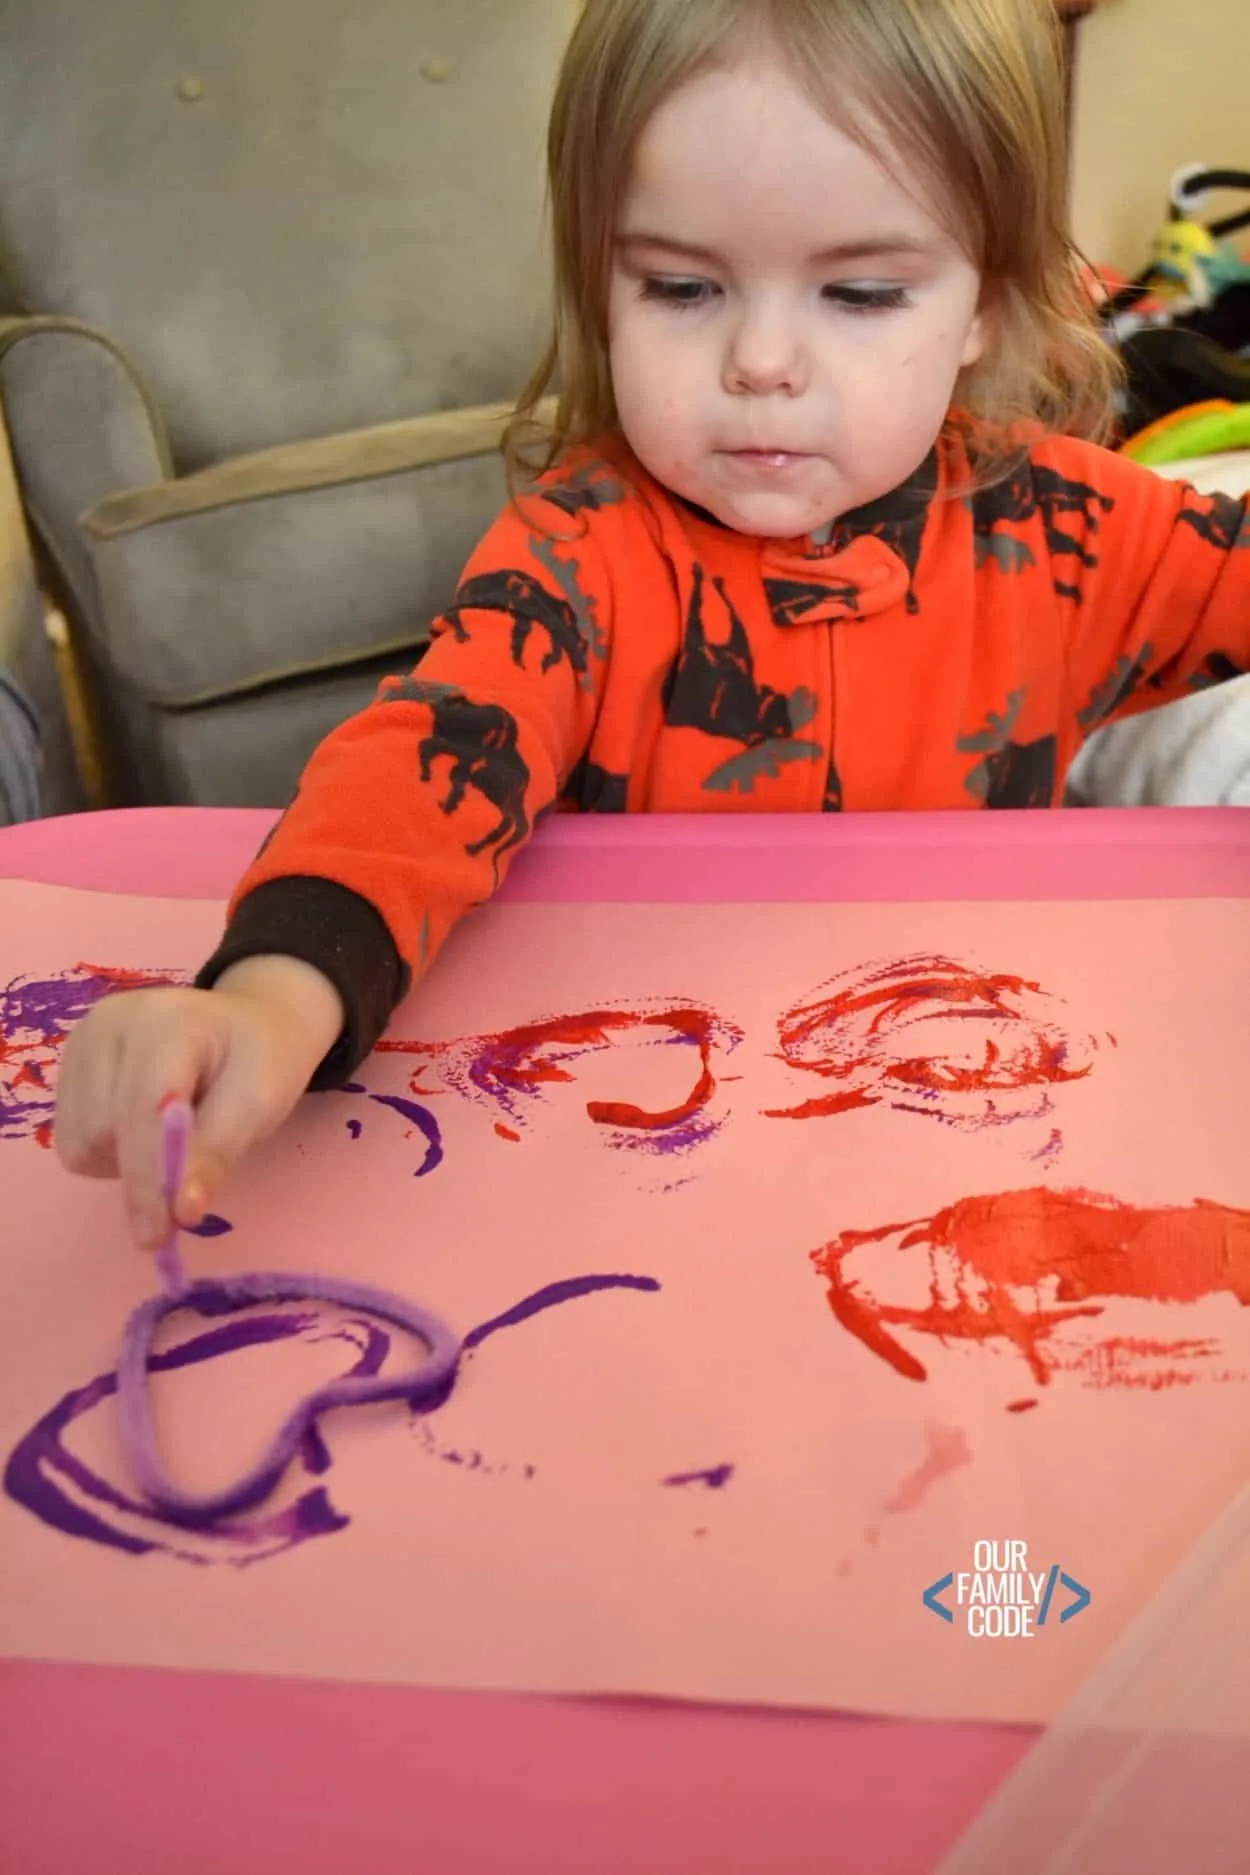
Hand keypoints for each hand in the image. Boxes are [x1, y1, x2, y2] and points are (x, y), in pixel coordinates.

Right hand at [54, 955, 343, 1247]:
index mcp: (168, 1020)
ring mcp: (83, 1041)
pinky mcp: (69, 1065)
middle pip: (104, 1127)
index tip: (159, 1234)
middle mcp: (111, 1022)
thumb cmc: (261, 1062)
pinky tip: (142, 1133)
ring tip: (170, 1140)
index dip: (149, 1175)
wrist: (247, 1027)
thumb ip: (218, 1152)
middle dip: (142, 1174)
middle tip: (184, 1187)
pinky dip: (106, 1154)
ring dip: (123, 1165)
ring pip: (81, 1139)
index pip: (142, 1107)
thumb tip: (182, 1210)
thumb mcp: (261, 1104)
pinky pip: (71, 1137)